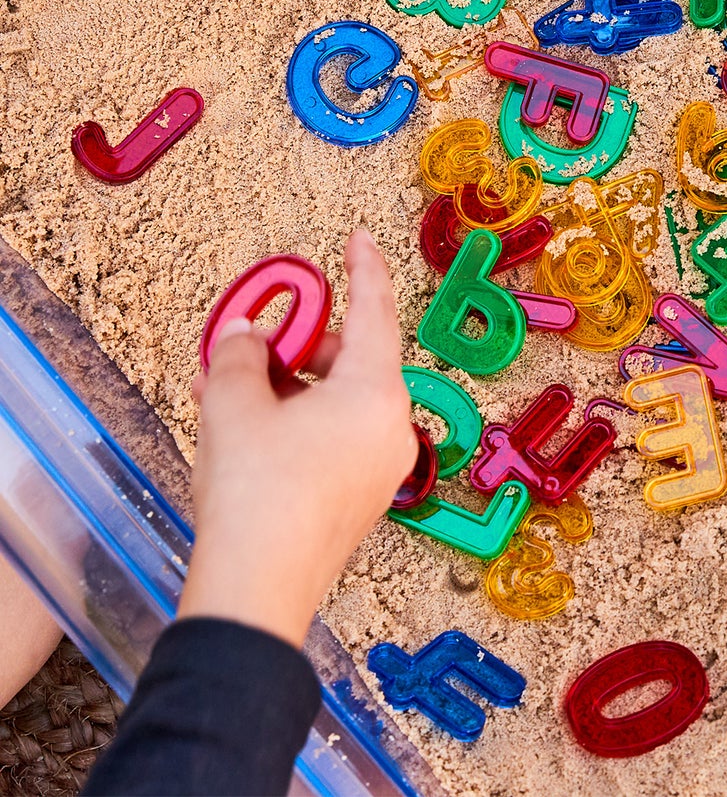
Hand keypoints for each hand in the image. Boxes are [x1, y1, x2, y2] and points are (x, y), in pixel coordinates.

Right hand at [178, 229, 415, 647]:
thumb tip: (245, 337)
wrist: (256, 591)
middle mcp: (391, 427)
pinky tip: (248, 432)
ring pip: (337, 402)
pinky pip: (334, 438)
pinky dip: (298, 423)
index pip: (375, 312)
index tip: (360, 240)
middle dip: (300, 348)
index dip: (364, 270)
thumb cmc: (256, 496)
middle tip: (252, 348)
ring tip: (231, 397)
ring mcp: (380, 467)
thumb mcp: (235, 405)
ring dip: (290, 389)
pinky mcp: (361, 498)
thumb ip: (241, 356)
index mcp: (376, 393)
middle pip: (351, 360)